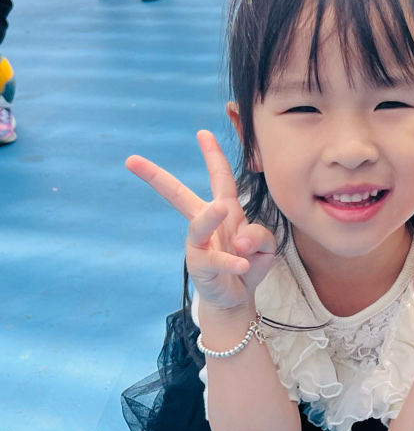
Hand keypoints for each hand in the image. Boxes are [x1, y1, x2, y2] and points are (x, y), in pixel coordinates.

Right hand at [126, 130, 275, 311]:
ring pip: (199, 225)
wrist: (236, 298)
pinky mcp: (201, 267)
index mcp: (224, 211)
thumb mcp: (264, 246)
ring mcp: (200, 245)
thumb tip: (241, 240)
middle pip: (179, 196)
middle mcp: (206, 224)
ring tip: (222, 207)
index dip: (212, 156)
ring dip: (210, 215)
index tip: (202, 133)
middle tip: (133, 161)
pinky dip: (232, 260)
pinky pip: (217, 260)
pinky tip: (243, 263)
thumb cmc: (247, 264)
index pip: (219, 179)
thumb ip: (260, 235)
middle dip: (156, 177)